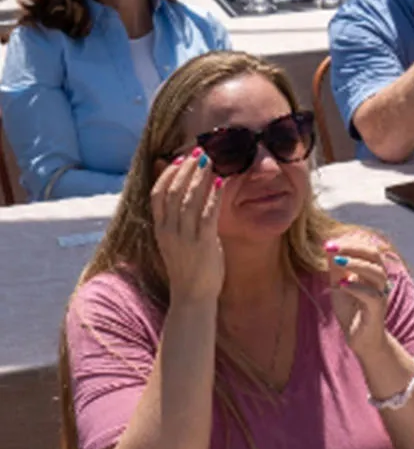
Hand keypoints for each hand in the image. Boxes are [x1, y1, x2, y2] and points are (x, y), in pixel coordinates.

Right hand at [151, 150, 224, 304]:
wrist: (192, 296)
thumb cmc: (188, 266)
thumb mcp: (175, 240)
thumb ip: (177, 218)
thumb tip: (184, 194)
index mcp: (160, 230)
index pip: (157, 195)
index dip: (168, 174)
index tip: (179, 159)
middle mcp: (168, 231)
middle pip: (173, 192)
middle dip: (186, 170)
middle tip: (198, 152)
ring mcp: (184, 238)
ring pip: (189, 200)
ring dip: (200, 177)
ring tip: (209, 160)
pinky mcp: (202, 244)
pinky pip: (207, 214)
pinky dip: (213, 196)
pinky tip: (220, 182)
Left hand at [324, 232, 392, 356]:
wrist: (360, 339)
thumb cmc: (351, 311)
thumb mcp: (339, 286)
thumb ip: (336, 269)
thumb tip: (329, 248)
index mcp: (371, 270)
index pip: (366, 248)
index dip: (349, 243)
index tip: (328, 243)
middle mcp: (379, 279)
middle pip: (375, 254)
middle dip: (354, 248)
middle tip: (333, 247)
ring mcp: (381, 293)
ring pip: (376, 272)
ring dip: (356, 264)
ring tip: (337, 262)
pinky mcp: (378, 309)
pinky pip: (372, 295)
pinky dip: (357, 287)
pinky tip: (342, 284)